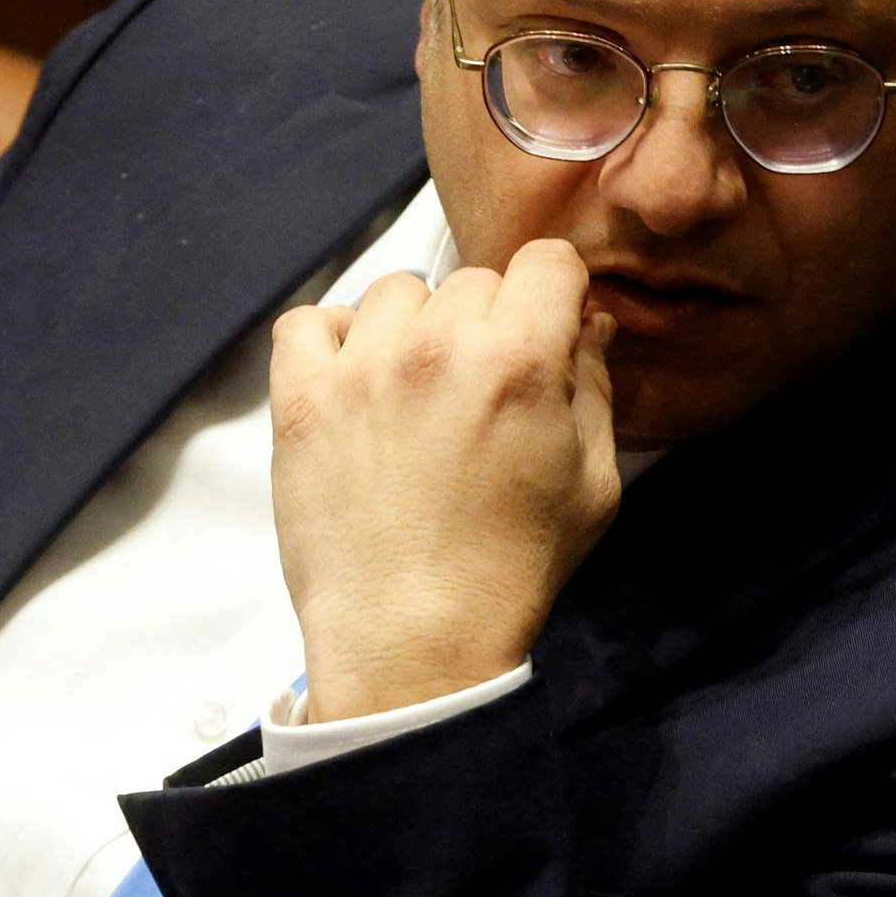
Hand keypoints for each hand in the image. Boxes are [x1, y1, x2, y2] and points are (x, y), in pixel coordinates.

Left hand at [272, 240, 619, 722]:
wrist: (411, 635)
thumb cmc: (512, 568)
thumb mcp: (594, 484)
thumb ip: (595, 388)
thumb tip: (588, 324)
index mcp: (520, 359)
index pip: (547, 260)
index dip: (556, 296)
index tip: (546, 333)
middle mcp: (438, 345)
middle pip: (474, 280)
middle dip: (488, 322)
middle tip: (481, 391)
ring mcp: (360, 366)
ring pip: (395, 293)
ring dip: (413, 328)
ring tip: (415, 392)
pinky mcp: (300, 397)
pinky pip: (308, 322)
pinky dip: (332, 341)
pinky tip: (356, 386)